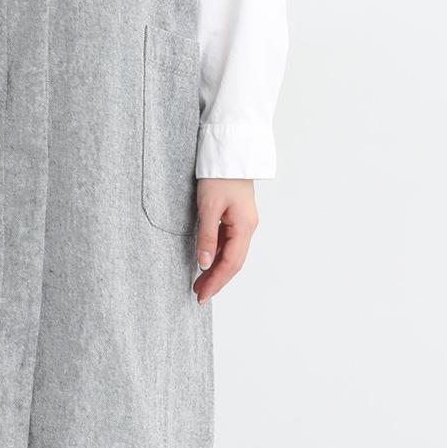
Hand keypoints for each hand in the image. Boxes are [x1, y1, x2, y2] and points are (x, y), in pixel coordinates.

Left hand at [193, 179, 258, 302]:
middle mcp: (247, 227)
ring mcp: (243, 223)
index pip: (231, 263)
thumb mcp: (208, 207)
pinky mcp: (235, 217)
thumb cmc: (220, 175)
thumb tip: (204, 263)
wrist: (229, 153)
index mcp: (244, 226)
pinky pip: (227, 242)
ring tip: (199, 283)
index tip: (202, 295)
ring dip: (216, 269)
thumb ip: (206, 237)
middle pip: (233, 262)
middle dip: (216, 280)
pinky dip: (216, 255)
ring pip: (231, 253)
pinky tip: (206, 262)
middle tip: (199, 295)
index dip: (216, 281)